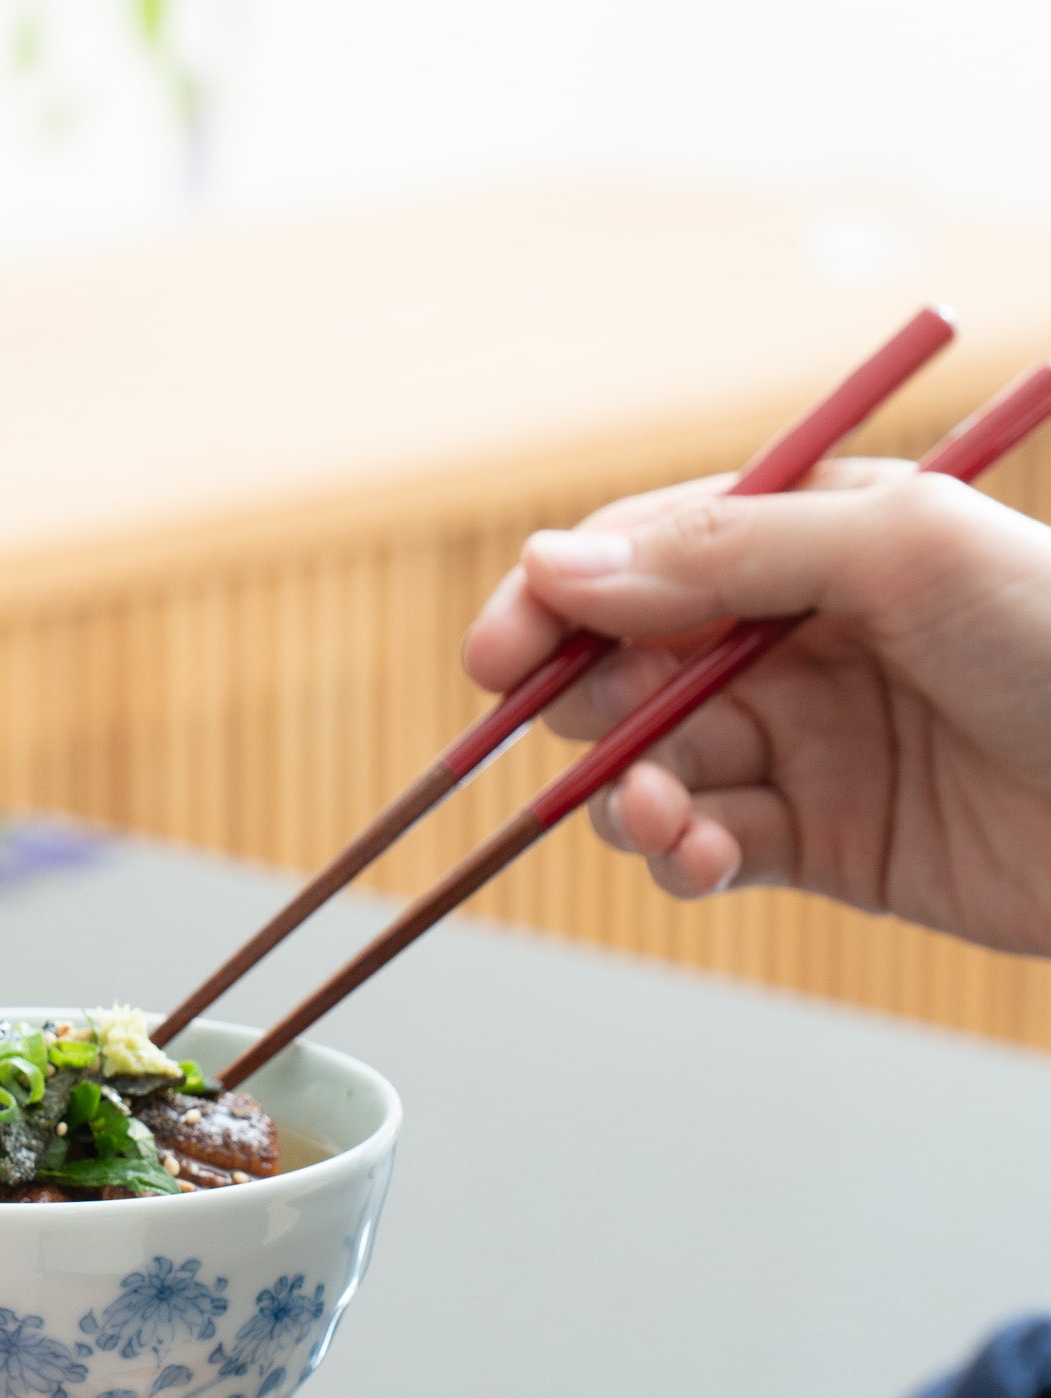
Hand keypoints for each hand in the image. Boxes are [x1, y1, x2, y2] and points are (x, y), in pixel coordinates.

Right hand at [462, 462, 1050, 956]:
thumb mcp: (900, 551)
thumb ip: (723, 552)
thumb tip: (556, 565)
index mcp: (818, 537)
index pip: (650, 551)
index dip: (560, 598)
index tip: (498, 652)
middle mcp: (799, 636)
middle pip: (631, 663)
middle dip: (588, 702)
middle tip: (580, 732)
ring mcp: (807, 741)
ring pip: (655, 763)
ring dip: (632, 794)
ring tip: (663, 816)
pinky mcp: (821, 842)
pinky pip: (707, 846)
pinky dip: (683, 857)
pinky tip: (703, 858)